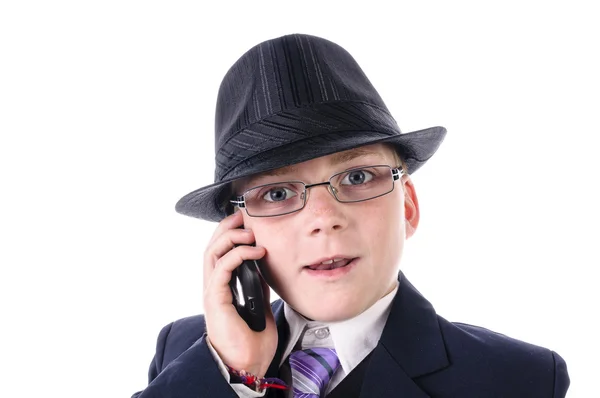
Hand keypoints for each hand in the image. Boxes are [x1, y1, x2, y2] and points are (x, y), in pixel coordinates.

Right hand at [203, 211, 277, 376]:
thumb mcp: (260, 304)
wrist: (247, 363)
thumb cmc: (252, 340)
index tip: (246, 222)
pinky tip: (255, 252)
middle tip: (243, 216)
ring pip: (213, 253)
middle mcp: (214, 286)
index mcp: (222, 287)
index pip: (220, 252)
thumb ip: (257, 286)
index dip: (229, 234)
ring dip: (231, 237)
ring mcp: (213, 291)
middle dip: (226, 227)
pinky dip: (238, 255)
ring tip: (250, 232)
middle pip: (212, 247)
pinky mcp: (216, 298)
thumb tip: (264, 269)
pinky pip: (223, 267)